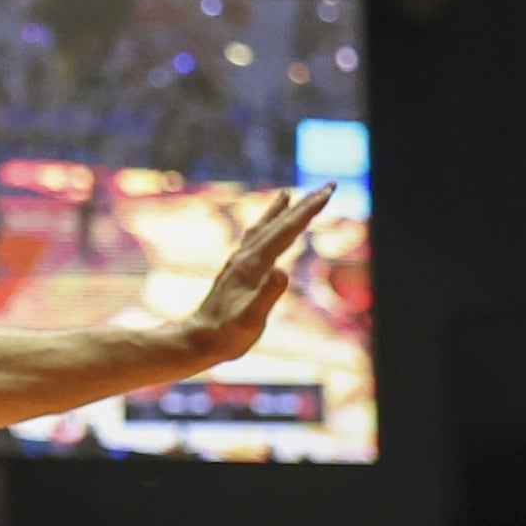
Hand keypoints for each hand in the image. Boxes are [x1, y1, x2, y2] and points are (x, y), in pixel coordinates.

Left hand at [174, 185, 333, 367]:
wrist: (197, 340)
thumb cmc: (227, 334)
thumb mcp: (252, 318)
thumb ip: (267, 294)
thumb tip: (283, 271)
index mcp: (254, 264)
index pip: (287, 230)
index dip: (308, 210)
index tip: (328, 191)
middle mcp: (245, 256)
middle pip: (279, 223)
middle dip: (304, 204)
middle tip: (327, 185)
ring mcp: (238, 262)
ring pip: (263, 228)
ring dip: (280, 211)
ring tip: (287, 194)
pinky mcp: (234, 271)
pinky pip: (253, 240)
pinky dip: (264, 228)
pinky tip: (264, 229)